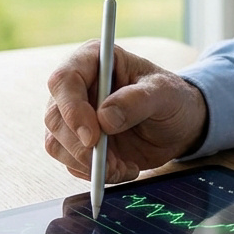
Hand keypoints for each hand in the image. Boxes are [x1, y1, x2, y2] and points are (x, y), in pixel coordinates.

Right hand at [44, 40, 208, 181]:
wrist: (179, 126)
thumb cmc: (172, 99)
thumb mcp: (164, 94)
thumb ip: (137, 101)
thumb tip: (104, 118)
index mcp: (93, 60)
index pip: (64, 80)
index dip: (72, 109)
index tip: (93, 137)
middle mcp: (77, 87)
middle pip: (54, 117)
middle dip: (80, 147)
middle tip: (110, 163)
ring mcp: (73, 116)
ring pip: (56, 143)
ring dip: (87, 164)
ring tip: (123, 166)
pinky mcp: (77, 142)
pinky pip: (70, 162)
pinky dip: (93, 173)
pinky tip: (122, 168)